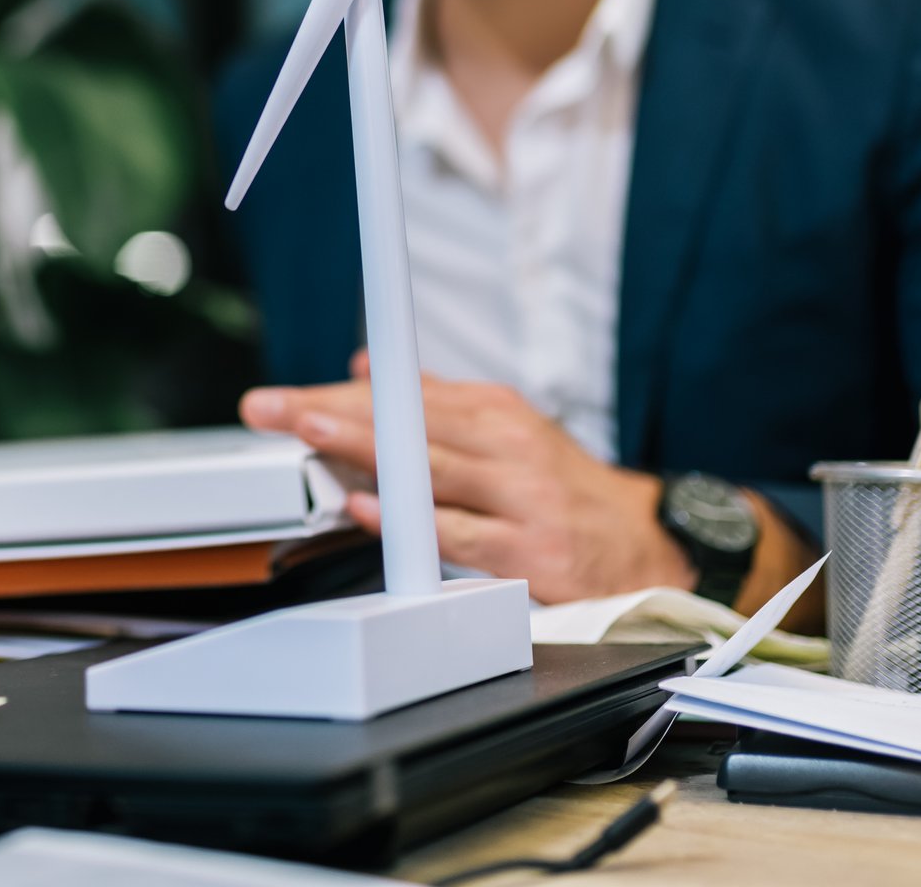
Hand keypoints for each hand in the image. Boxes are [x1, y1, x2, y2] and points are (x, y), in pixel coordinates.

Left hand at [242, 357, 694, 602]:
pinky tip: (374, 509)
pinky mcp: (528, 553)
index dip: (337, 396)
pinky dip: (413, 522)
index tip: (282, 399)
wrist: (646, 546)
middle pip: (408, 424)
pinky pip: (459, 536)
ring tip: (311, 434)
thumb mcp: (507, 431)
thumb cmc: (563, 490)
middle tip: (274, 409)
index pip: (403, 397)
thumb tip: (368, 367)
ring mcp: (518, 499)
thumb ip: (436, 402)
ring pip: (431, 470)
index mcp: (496, 414)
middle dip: (333, 415)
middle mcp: (506, 448)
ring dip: (367, 450)